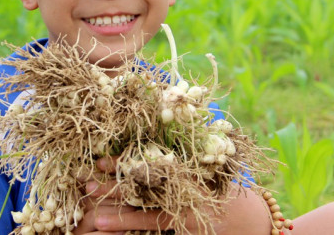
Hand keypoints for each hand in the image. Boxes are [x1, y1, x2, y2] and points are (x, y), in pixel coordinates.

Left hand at [78, 156, 272, 234]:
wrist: (247, 219)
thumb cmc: (222, 184)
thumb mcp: (210, 159)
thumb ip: (186, 146)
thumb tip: (162, 111)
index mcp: (187, 167)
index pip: (150, 163)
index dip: (124, 161)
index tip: (101, 158)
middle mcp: (183, 188)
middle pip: (142, 184)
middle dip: (113, 182)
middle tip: (85, 177)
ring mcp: (182, 209)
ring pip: (143, 206)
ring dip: (115, 205)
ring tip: (88, 204)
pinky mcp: (182, 224)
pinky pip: (152, 225)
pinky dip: (128, 224)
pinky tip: (106, 226)